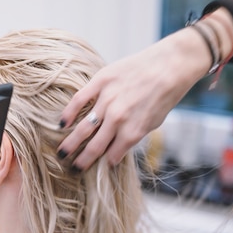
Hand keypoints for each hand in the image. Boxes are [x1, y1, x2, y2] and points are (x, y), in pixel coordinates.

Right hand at [57, 28, 213, 169]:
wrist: (171, 65)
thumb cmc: (165, 95)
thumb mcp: (153, 123)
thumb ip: (133, 136)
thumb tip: (116, 147)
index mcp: (133, 132)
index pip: (111, 155)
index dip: (101, 164)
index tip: (92, 168)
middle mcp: (118, 119)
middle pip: (94, 146)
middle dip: (82, 161)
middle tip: (73, 168)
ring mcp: (108, 100)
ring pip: (83, 127)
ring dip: (71, 143)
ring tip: (62, 153)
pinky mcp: (101, 81)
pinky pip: (79, 100)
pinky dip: (69, 113)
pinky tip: (62, 124)